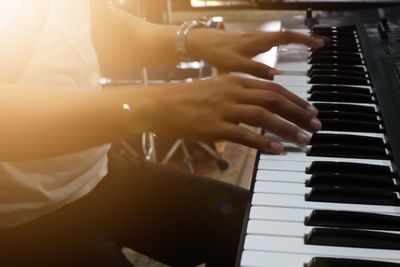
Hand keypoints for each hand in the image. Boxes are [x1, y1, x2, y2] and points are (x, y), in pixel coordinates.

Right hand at [149, 75, 320, 152]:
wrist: (163, 103)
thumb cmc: (190, 96)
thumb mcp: (218, 86)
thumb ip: (241, 92)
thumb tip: (261, 103)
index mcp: (237, 81)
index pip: (275, 89)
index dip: (296, 100)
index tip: (310, 111)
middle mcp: (234, 92)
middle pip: (275, 100)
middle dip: (299, 113)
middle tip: (315, 126)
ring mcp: (225, 109)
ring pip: (264, 116)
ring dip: (287, 128)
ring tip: (303, 139)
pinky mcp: (215, 127)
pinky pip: (245, 134)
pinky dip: (263, 142)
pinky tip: (277, 150)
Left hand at [187, 29, 323, 79]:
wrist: (201, 43)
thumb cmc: (217, 53)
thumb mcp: (234, 65)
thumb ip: (255, 70)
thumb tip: (275, 76)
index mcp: (258, 42)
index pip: (286, 37)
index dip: (303, 40)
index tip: (319, 44)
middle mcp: (259, 37)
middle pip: (286, 35)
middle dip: (304, 39)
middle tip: (319, 45)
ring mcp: (255, 39)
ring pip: (278, 38)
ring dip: (294, 41)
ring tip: (307, 50)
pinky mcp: (249, 43)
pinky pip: (270, 41)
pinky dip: (281, 45)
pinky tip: (283, 54)